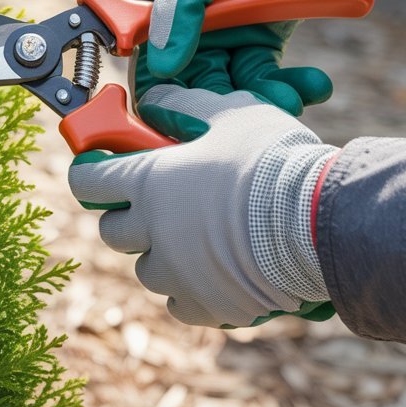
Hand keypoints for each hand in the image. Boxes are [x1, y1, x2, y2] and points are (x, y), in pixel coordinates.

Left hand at [68, 85, 338, 327]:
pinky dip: (191, 289)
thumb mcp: (229, 113)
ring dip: (162, 254)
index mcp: (148, 183)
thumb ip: (184, 106)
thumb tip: (153, 101)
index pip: (87, 182)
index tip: (99, 170)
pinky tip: (217, 270)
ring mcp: (176, 274)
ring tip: (199, 237)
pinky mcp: (205, 305)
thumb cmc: (272, 160)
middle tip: (160, 202)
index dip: (90, 173)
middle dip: (128, 217)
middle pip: (112, 231)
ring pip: (147, 269)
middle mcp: (152, 232)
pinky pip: (180, 303)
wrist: (318, 221)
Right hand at [117, 0, 353, 114]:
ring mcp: (219, 41)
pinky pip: (265, 81)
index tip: (180, 117)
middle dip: (219, 110)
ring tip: (292, 97)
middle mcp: (179, 31)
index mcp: (149, 8)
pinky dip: (290, 88)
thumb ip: (177, 9)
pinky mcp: (257, 46)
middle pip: (184, 90)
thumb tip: (161, 67)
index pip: (136, 63)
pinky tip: (314, 85)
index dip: (152, 95)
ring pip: (230, 93)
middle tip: (249, 120)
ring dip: (261, 102)